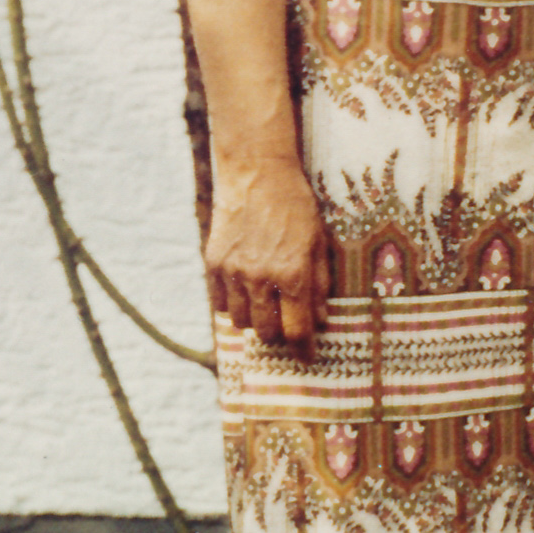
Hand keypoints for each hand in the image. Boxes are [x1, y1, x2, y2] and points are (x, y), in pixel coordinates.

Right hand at [205, 155, 332, 355]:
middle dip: (279, 333)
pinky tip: (246, 292)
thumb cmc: (296, 206)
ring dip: (256, 320)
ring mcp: (233, 272)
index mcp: (292, 274)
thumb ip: (319, 284)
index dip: (303, 350)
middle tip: (287, 323)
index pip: (297, 330)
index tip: (307, 358)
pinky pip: (221, 304)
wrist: (256, 174)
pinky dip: (234, 305)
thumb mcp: (319, 242)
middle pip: (267, 332)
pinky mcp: (214, 264)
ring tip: (266, 304)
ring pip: (242, 321)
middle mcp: (261, 278)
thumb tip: (320, 320)